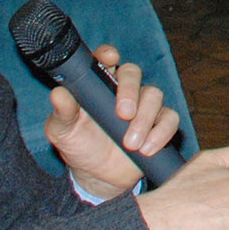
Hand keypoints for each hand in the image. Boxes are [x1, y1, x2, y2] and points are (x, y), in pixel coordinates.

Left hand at [44, 43, 179, 201]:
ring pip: (154, 95)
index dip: (109, 54)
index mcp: (98, 83)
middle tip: (124, 114)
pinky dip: (161, 133)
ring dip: (145, 119)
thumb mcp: (63, 131)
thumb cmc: (79, 146)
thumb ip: (63, 113)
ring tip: (131, 144)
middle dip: (130, 91)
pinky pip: (170, 118)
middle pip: (133, 73)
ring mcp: (144, 105)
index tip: (110, 58)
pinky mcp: (160, 122)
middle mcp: (122, 89)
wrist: (97, 176)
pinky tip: (147, 149)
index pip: (105, 59)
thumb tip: (58, 94)